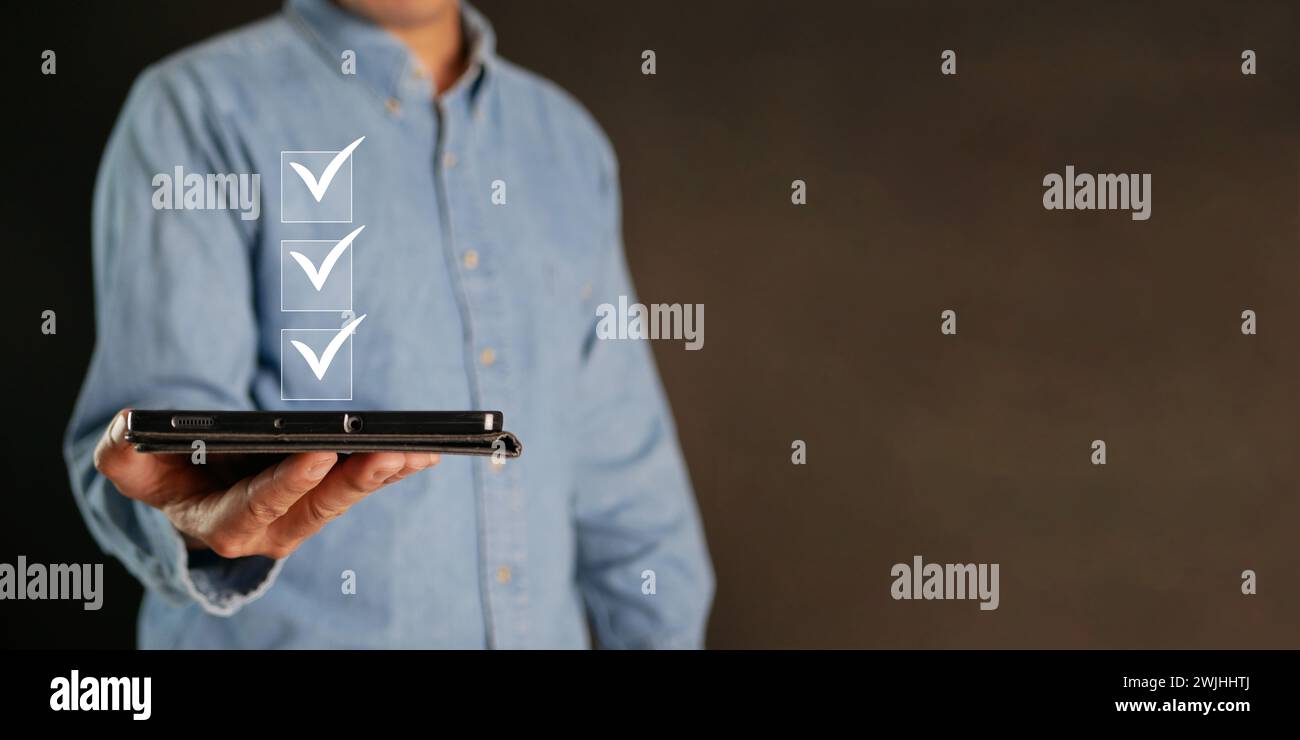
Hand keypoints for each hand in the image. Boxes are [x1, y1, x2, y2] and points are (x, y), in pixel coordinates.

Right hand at [93, 409, 438, 558]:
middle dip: (355, 480)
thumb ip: (124, 455)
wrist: (192, 485)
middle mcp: (273, 529)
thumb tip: (131, 426)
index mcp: (226, 524)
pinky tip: (429, 451)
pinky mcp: (328, 498)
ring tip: (418, 447)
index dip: (290, 482)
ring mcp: (305, 516)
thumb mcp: (132, 467)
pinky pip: (366, 484)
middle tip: (387, 453)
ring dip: (385, 474)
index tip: (319, 454)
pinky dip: (397, 469)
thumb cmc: (163, 471)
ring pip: (349, 497)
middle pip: (319, 507)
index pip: (260, 505)